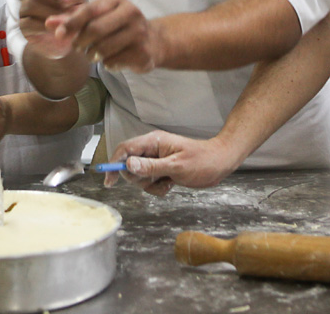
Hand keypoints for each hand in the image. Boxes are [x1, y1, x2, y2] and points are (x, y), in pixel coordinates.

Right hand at [19, 0, 84, 58]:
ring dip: (51, 11)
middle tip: (68, 4)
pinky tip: (57, 29)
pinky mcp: (22, 25)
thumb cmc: (70, 13)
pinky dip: (45, 26)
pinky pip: (29, 22)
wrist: (63, 38)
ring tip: (66, 18)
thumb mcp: (78, 2)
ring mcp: (23, 8)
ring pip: (31, 4)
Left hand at [49, 0, 165, 73]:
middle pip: (96, 30)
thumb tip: (48, 23)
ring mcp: (139, 32)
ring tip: (91, 54)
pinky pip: (114, 62)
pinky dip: (106, 64)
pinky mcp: (143, 52)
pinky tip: (109, 60)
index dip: (71, 22)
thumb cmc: (118, 27)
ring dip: (92, 55)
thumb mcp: (97, 18)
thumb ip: (72, 20)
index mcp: (117, 0)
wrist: (154, 41)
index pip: (90, 9)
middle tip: (76, 48)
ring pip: (104, 48)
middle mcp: (131, 12)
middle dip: (80, 42)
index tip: (58, 35)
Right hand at [106, 131, 244, 196]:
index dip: (114, 163)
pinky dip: (157, 188)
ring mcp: (157, 160)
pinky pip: (150, 182)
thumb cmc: (202, 161)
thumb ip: (151, 166)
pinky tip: (171, 185)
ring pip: (139, 176)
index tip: (109, 180)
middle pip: (129, 165)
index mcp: (154, 142)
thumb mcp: (176, 166)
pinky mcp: (162, 170)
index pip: (125, 149)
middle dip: (138, 178)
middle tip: (155, 180)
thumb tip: (128, 165)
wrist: (220, 164)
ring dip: (150, 185)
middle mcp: (152, 149)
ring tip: (167, 182)